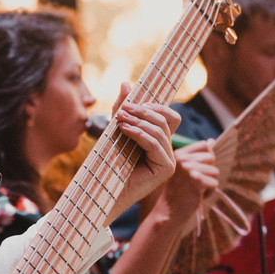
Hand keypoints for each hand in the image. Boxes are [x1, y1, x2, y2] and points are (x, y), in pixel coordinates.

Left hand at [106, 82, 180, 221]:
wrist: (104, 190)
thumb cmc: (109, 162)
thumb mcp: (116, 130)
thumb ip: (121, 110)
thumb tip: (126, 83)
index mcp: (160, 141)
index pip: (169, 116)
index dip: (154, 106)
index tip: (130, 104)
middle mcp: (168, 150)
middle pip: (165, 120)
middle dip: (143, 111)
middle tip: (122, 110)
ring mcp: (170, 160)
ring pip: (160, 131)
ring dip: (138, 121)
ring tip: (119, 119)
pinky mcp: (166, 169)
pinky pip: (155, 144)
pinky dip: (139, 133)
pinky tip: (124, 130)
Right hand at [140, 139, 218, 225]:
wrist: (168, 210)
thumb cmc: (178, 191)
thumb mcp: (185, 169)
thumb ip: (197, 155)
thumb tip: (211, 141)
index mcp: (179, 154)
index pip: (204, 145)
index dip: (204, 159)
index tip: (193, 170)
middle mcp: (182, 159)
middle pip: (211, 157)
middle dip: (207, 172)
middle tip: (193, 182)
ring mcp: (188, 169)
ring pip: (215, 171)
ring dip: (208, 183)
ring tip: (194, 189)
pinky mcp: (196, 181)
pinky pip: (214, 183)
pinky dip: (208, 192)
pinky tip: (196, 195)